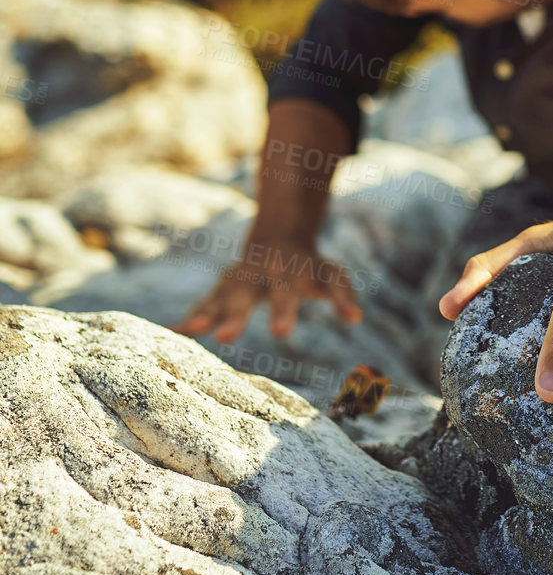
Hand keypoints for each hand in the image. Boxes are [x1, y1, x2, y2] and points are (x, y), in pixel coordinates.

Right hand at [173, 235, 363, 342]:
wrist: (280, 236)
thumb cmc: (311, 265)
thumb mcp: (331, 274)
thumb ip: (343, 295)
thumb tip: (356, 318)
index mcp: (286, 270)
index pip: (286, 292)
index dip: (283, 311)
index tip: (280, 334)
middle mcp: (258, 273)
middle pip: (247, 295)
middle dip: (237, 315)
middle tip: (227, 338)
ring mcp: (238, 279)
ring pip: (220, 296)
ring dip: (207, 313)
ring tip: (195, 330)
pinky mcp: (223, 288)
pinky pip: (205, 303)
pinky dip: (191, 316)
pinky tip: (174, 333)